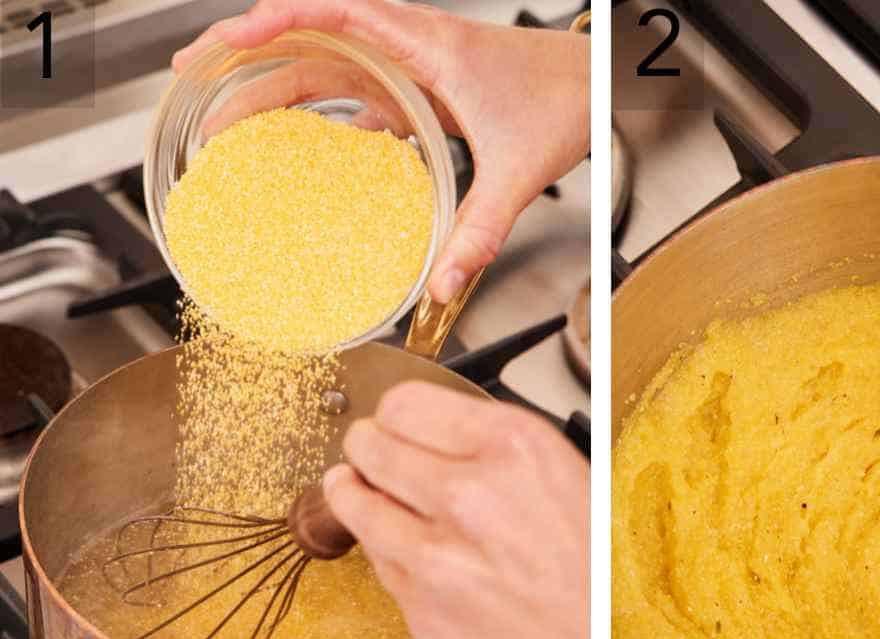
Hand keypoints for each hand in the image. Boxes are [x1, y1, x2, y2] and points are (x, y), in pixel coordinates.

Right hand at [174, 0, 589, 304]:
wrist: (598, 84)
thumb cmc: (565, 98)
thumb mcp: (519, 171)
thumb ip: (481, 230)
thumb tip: (446, 284)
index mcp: (425, 46)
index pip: (333, 12)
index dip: (272, 20)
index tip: (224, 42)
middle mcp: (410, 49)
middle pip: (310, 39)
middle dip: (247, 56)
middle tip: (195, 80)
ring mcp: (411, 69)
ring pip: (326, 65)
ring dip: (273, 82)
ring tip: (224, 112)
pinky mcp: (420, 92)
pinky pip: (355, 96)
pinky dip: (319, 114)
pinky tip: (297, 144)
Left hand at [323, 382, 589, 638]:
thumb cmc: (607, 579)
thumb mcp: (576, 480)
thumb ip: (505, 449)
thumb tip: (446, 430)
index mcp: (515, 450)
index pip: (406, 403)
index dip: (397, 411)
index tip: (396, 418)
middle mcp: (469, 495)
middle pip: (371, 445)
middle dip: (368, 444)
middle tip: (369, 448)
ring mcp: (436, 557)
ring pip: (355, 501)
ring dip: (354, 491)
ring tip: (357, 487)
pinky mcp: (419, 607)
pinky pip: (376, 559)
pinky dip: (383, 548)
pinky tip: (405, 546)